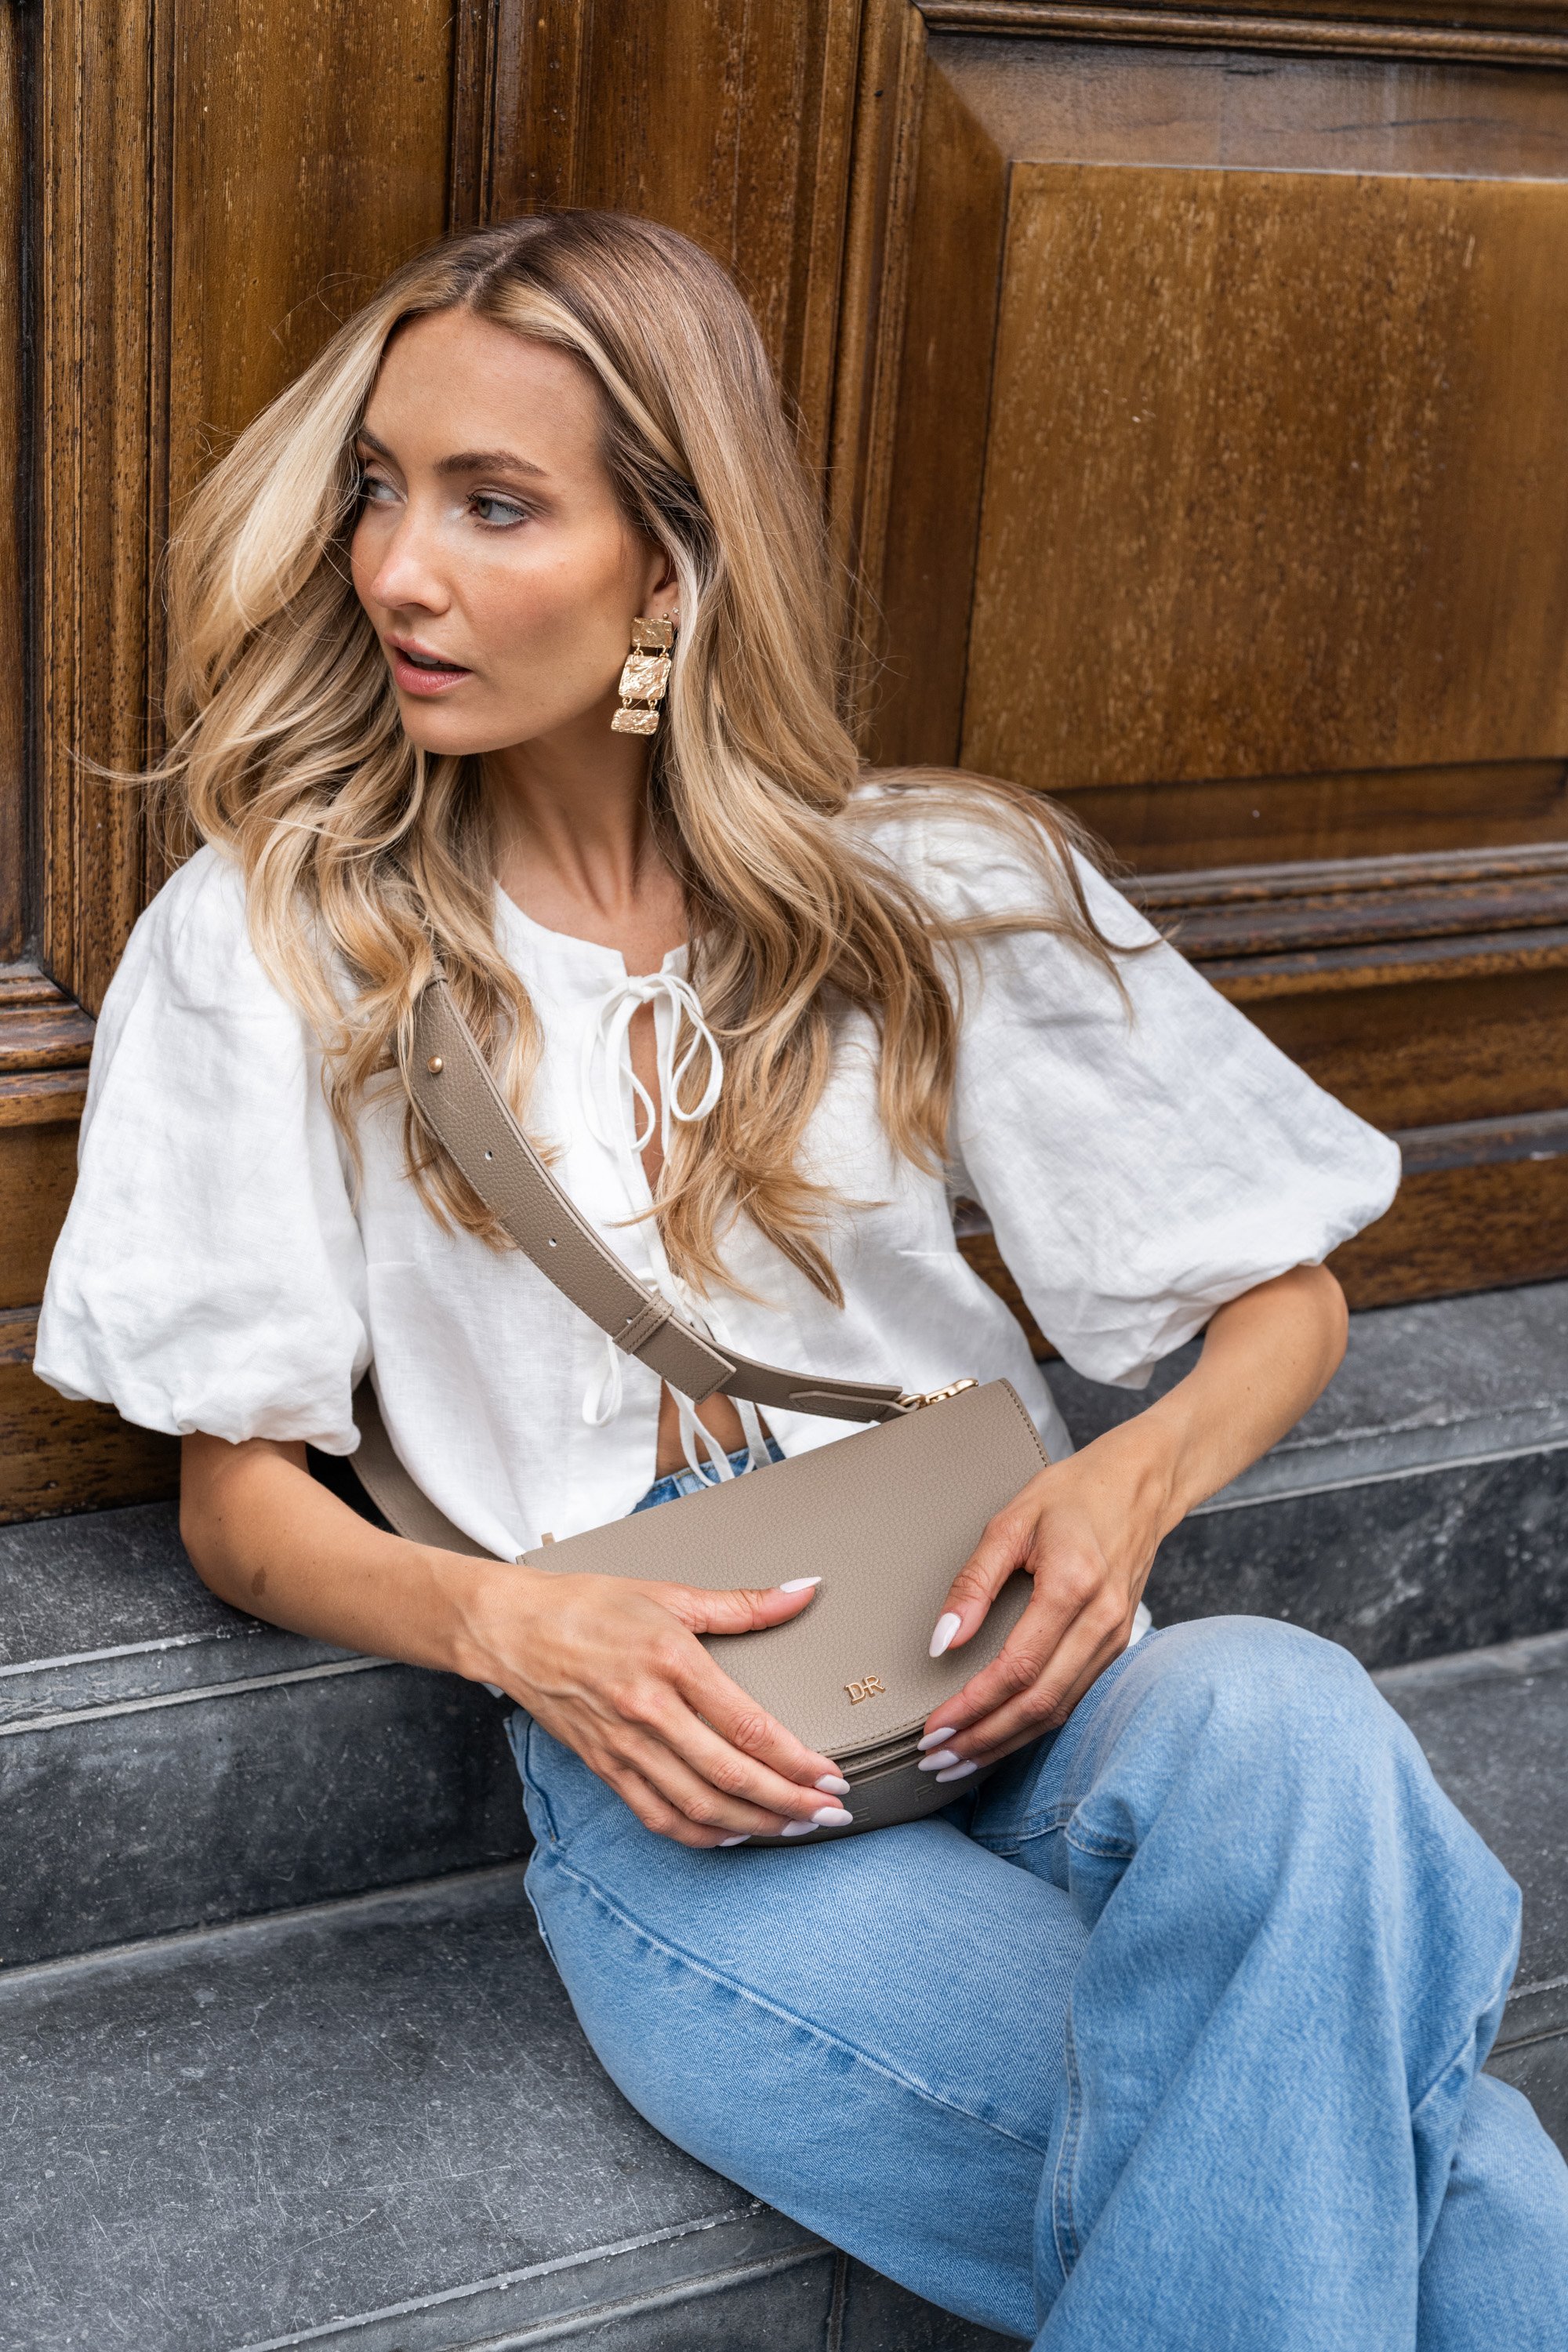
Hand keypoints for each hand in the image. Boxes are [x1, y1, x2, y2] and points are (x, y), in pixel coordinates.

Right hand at [464, 1563, 854, 1846]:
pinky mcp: (604, 1767)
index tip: (832, 1776)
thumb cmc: (589, 1605)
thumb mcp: (669, 1593)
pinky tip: (730, 1834)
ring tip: (793, 1828)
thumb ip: (743, 1604)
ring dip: (752, 1823)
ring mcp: (623, 1745)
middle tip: (830, 1814)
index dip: (797, 1759)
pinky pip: (656, 1815)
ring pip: (698, 1804)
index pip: (748, 1726)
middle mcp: (648, 1710)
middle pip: (731, 1774)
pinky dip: (698, 1833)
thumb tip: (804, 1593)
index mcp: (671, 1660)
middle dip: (789, 1801)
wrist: (513, 1628)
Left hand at [916, 1418, 1175, 1778]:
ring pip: (1059, 1710)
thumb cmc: (1073, 1495)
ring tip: (961, 1759)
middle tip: (938, 1758)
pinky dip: (1034, 1724)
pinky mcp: (1116, 1644)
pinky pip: (1073, 1697)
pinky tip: (1003, 1734)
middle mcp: (1101, 1621)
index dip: (973, 1706)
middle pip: (1039, 1703)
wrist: (1139, 1485)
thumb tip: (943, 1641)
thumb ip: (974, 1583)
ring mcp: (1115, 1637)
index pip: (1018, 1668)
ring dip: (1007, 1741)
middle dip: (984, 1738)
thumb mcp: (1010, 1522)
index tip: (935, 1728)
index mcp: (1073, 1586)